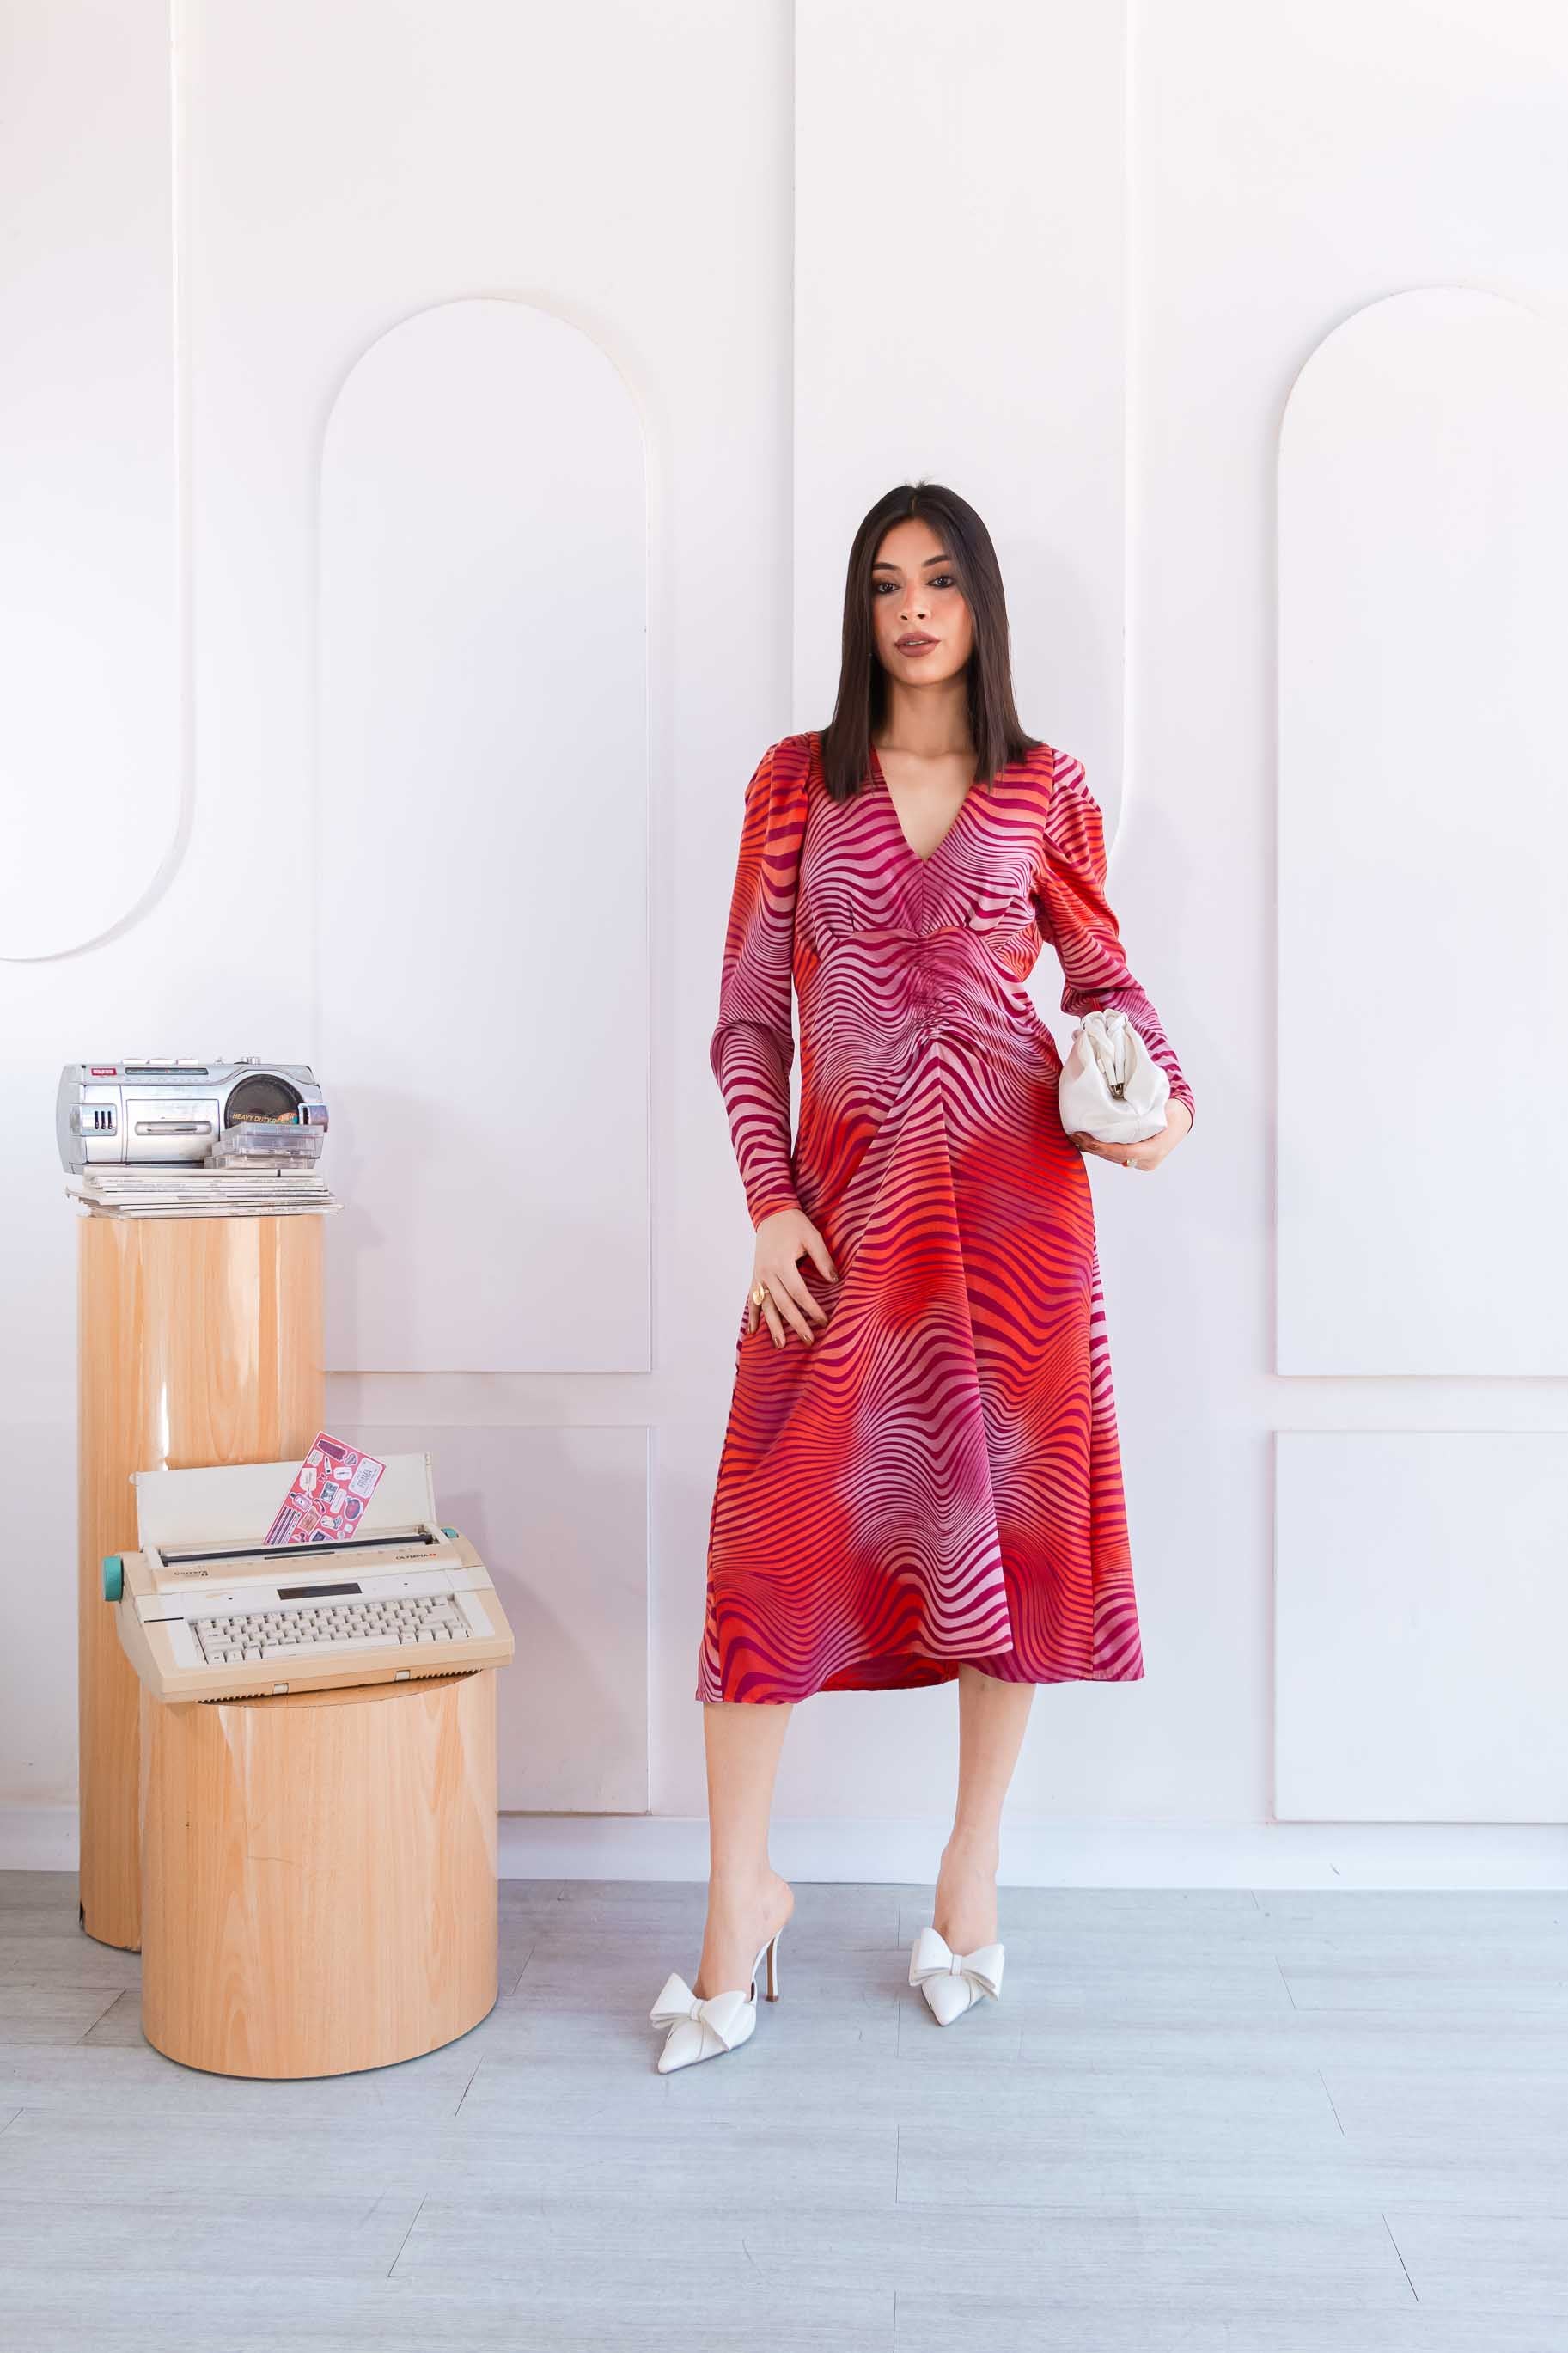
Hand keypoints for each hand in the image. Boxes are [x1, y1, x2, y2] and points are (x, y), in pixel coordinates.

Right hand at [748, 1208, 836, 1346]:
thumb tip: (835, 1281)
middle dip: (797, 1324)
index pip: (799, 1293)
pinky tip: (754, 1331)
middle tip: (809, 1341)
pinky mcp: (755, 1276)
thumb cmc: (794, 1224)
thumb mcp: (813, 1237)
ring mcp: (759, 1276)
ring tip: (780, 1344)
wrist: (771, 1213)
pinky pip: (752, 1300)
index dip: (812, 1309)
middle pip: (783, 1304)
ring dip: (773, 1327)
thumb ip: (823, 1259)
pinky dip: (753, 1316)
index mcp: (782, 1263)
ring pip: (766, 1307)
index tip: (824, 1321)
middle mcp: (768, 1273)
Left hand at [1068, 1097, 1191, 1173]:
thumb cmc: (1171, 1111)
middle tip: (1075, 1135)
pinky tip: (1087, 1142)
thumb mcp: (1160, 1108)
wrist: (1180, 1121)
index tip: (1086, 1138)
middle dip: (1093, 1147)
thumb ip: (1142, 1111)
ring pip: (1113, 1158)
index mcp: (1156, 1149)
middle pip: (1115, 1157)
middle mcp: (1148, 1161)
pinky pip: (1115, 1156)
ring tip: (1077, 1138)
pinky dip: (1101, 1149)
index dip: (1103, 1147)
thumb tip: (1118, 1101)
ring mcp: (1142, 1164)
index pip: (1125, 1152)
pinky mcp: (1136, 1162)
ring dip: (1094, 1149)